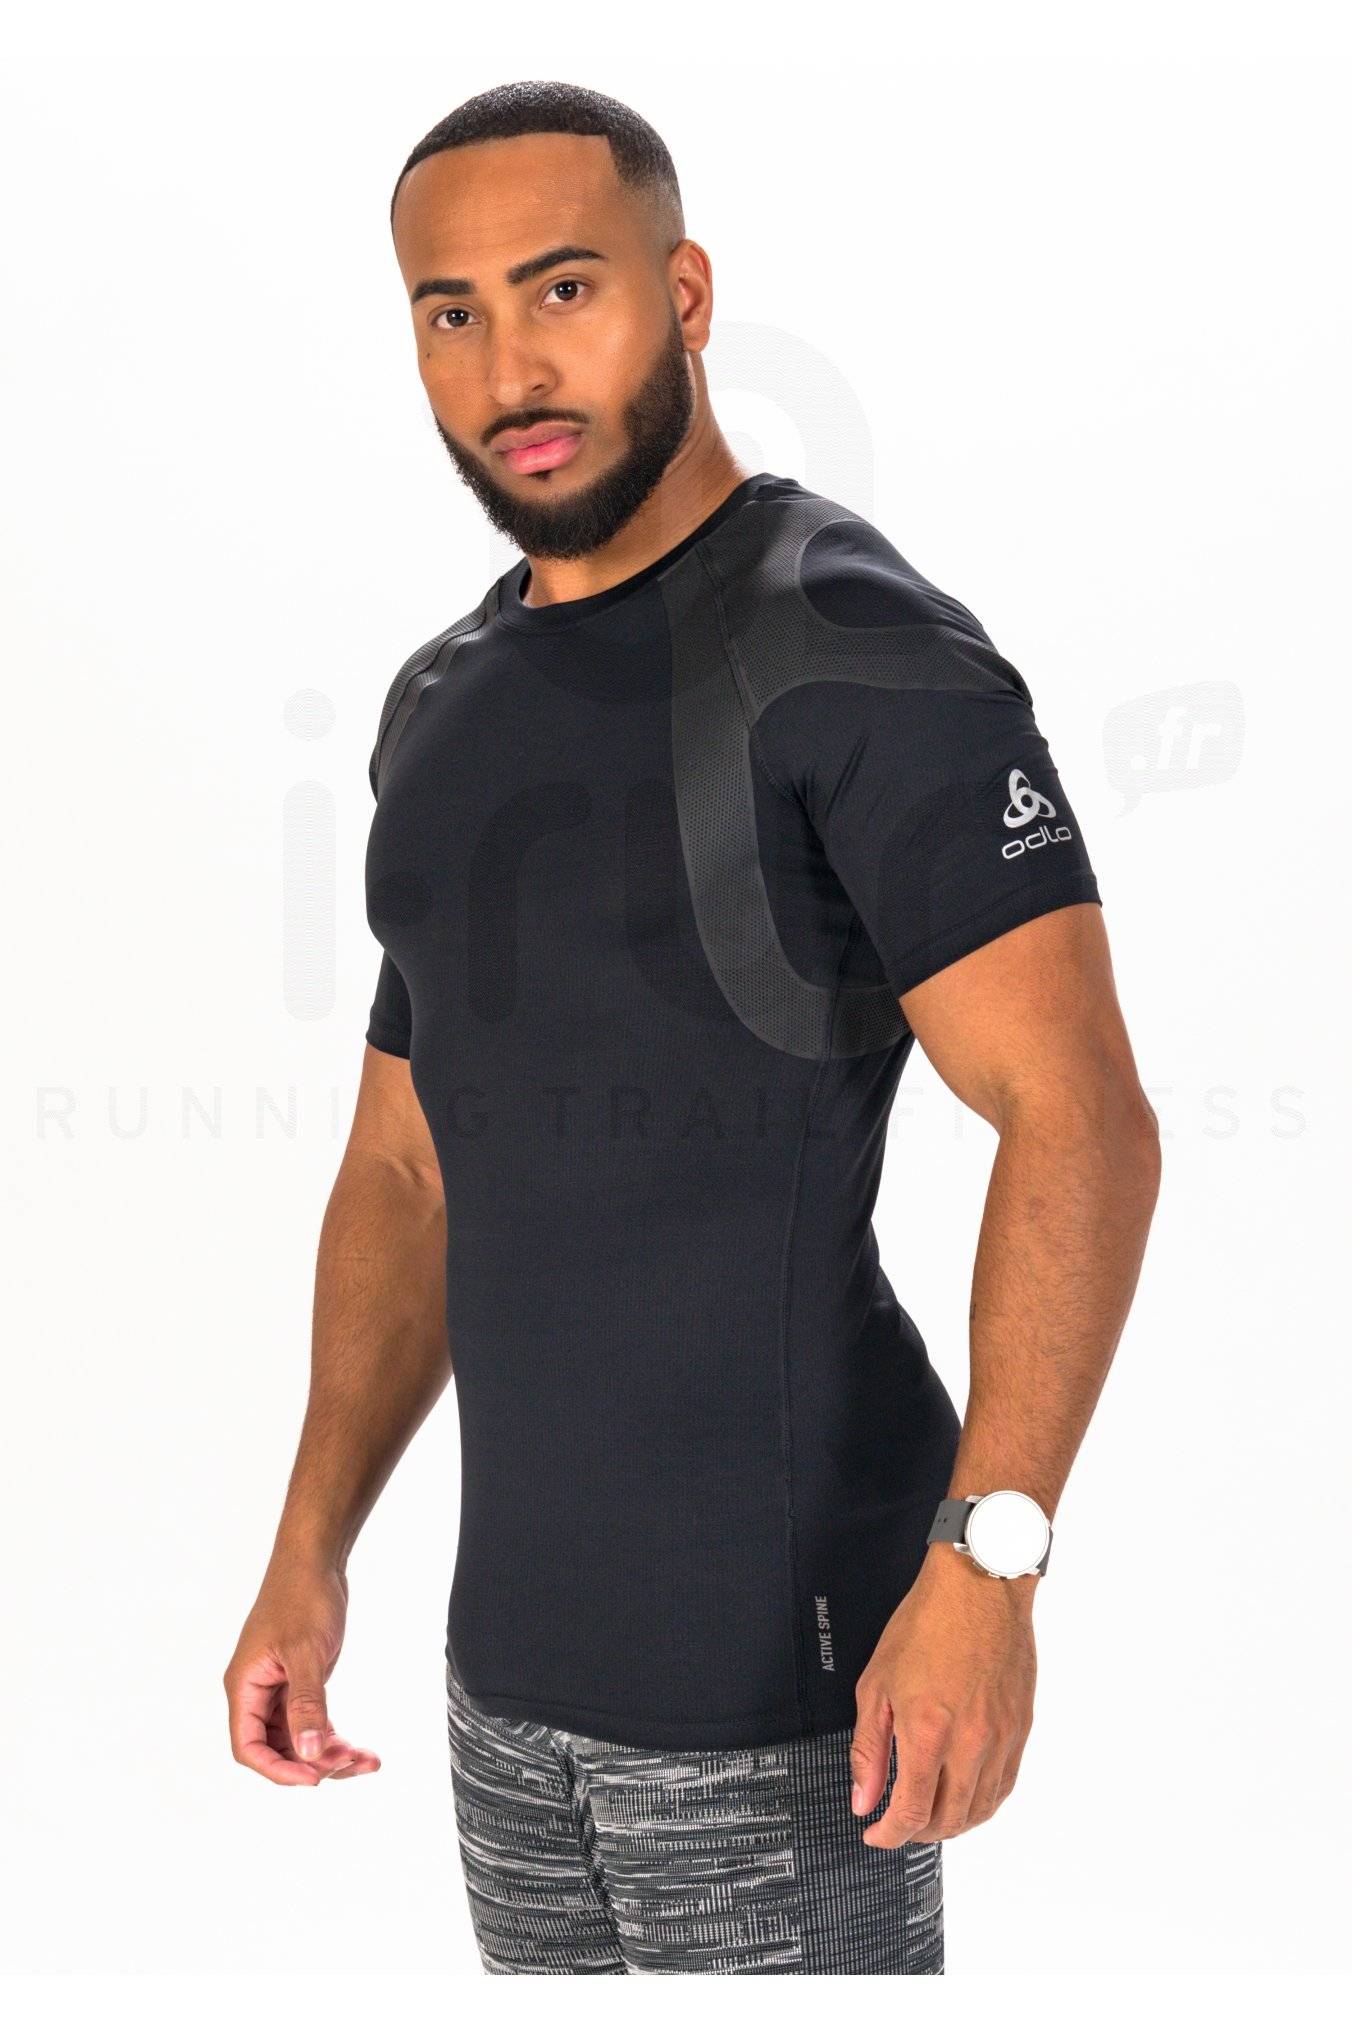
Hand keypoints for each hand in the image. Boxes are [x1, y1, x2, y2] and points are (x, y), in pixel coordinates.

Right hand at [223, 1559, 380, 1786]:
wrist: (315, 1561)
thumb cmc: (302, 1597)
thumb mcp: (306, 1653)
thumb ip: (306, 1705)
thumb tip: (310, 1754)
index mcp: (245, 1686)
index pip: (248, 1746)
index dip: (278, 1769)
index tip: (313, 1778)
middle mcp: (257, 1692)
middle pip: (276, 1748)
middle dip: (312, 1762)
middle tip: (352, 1763)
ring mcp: (279, 1689)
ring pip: (298, 1739)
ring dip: (328, 1754)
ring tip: (367, 1760)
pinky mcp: (300, 1683)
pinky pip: (312, 1722)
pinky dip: (334, 1737)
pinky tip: (361, 1748)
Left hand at [850, 1545, 1035, 1846]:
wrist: (979, 1587)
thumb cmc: (927, 1623)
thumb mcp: (877, 1684)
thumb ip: (869, 1750)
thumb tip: (864, 1799)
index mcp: (929, 1732)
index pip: (912, 1813)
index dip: (889, 1835)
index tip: (875, 1834)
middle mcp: (970, 1742)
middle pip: (949, 1820)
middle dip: (918, 1833)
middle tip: (898, 1824)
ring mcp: (1001, 1738)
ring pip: (981, 1810)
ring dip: (952, 1823)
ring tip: (929, 1814)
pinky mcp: (1021, 1728)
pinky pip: (1004, 1785)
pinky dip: (982, 1803)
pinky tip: (965, 1795)